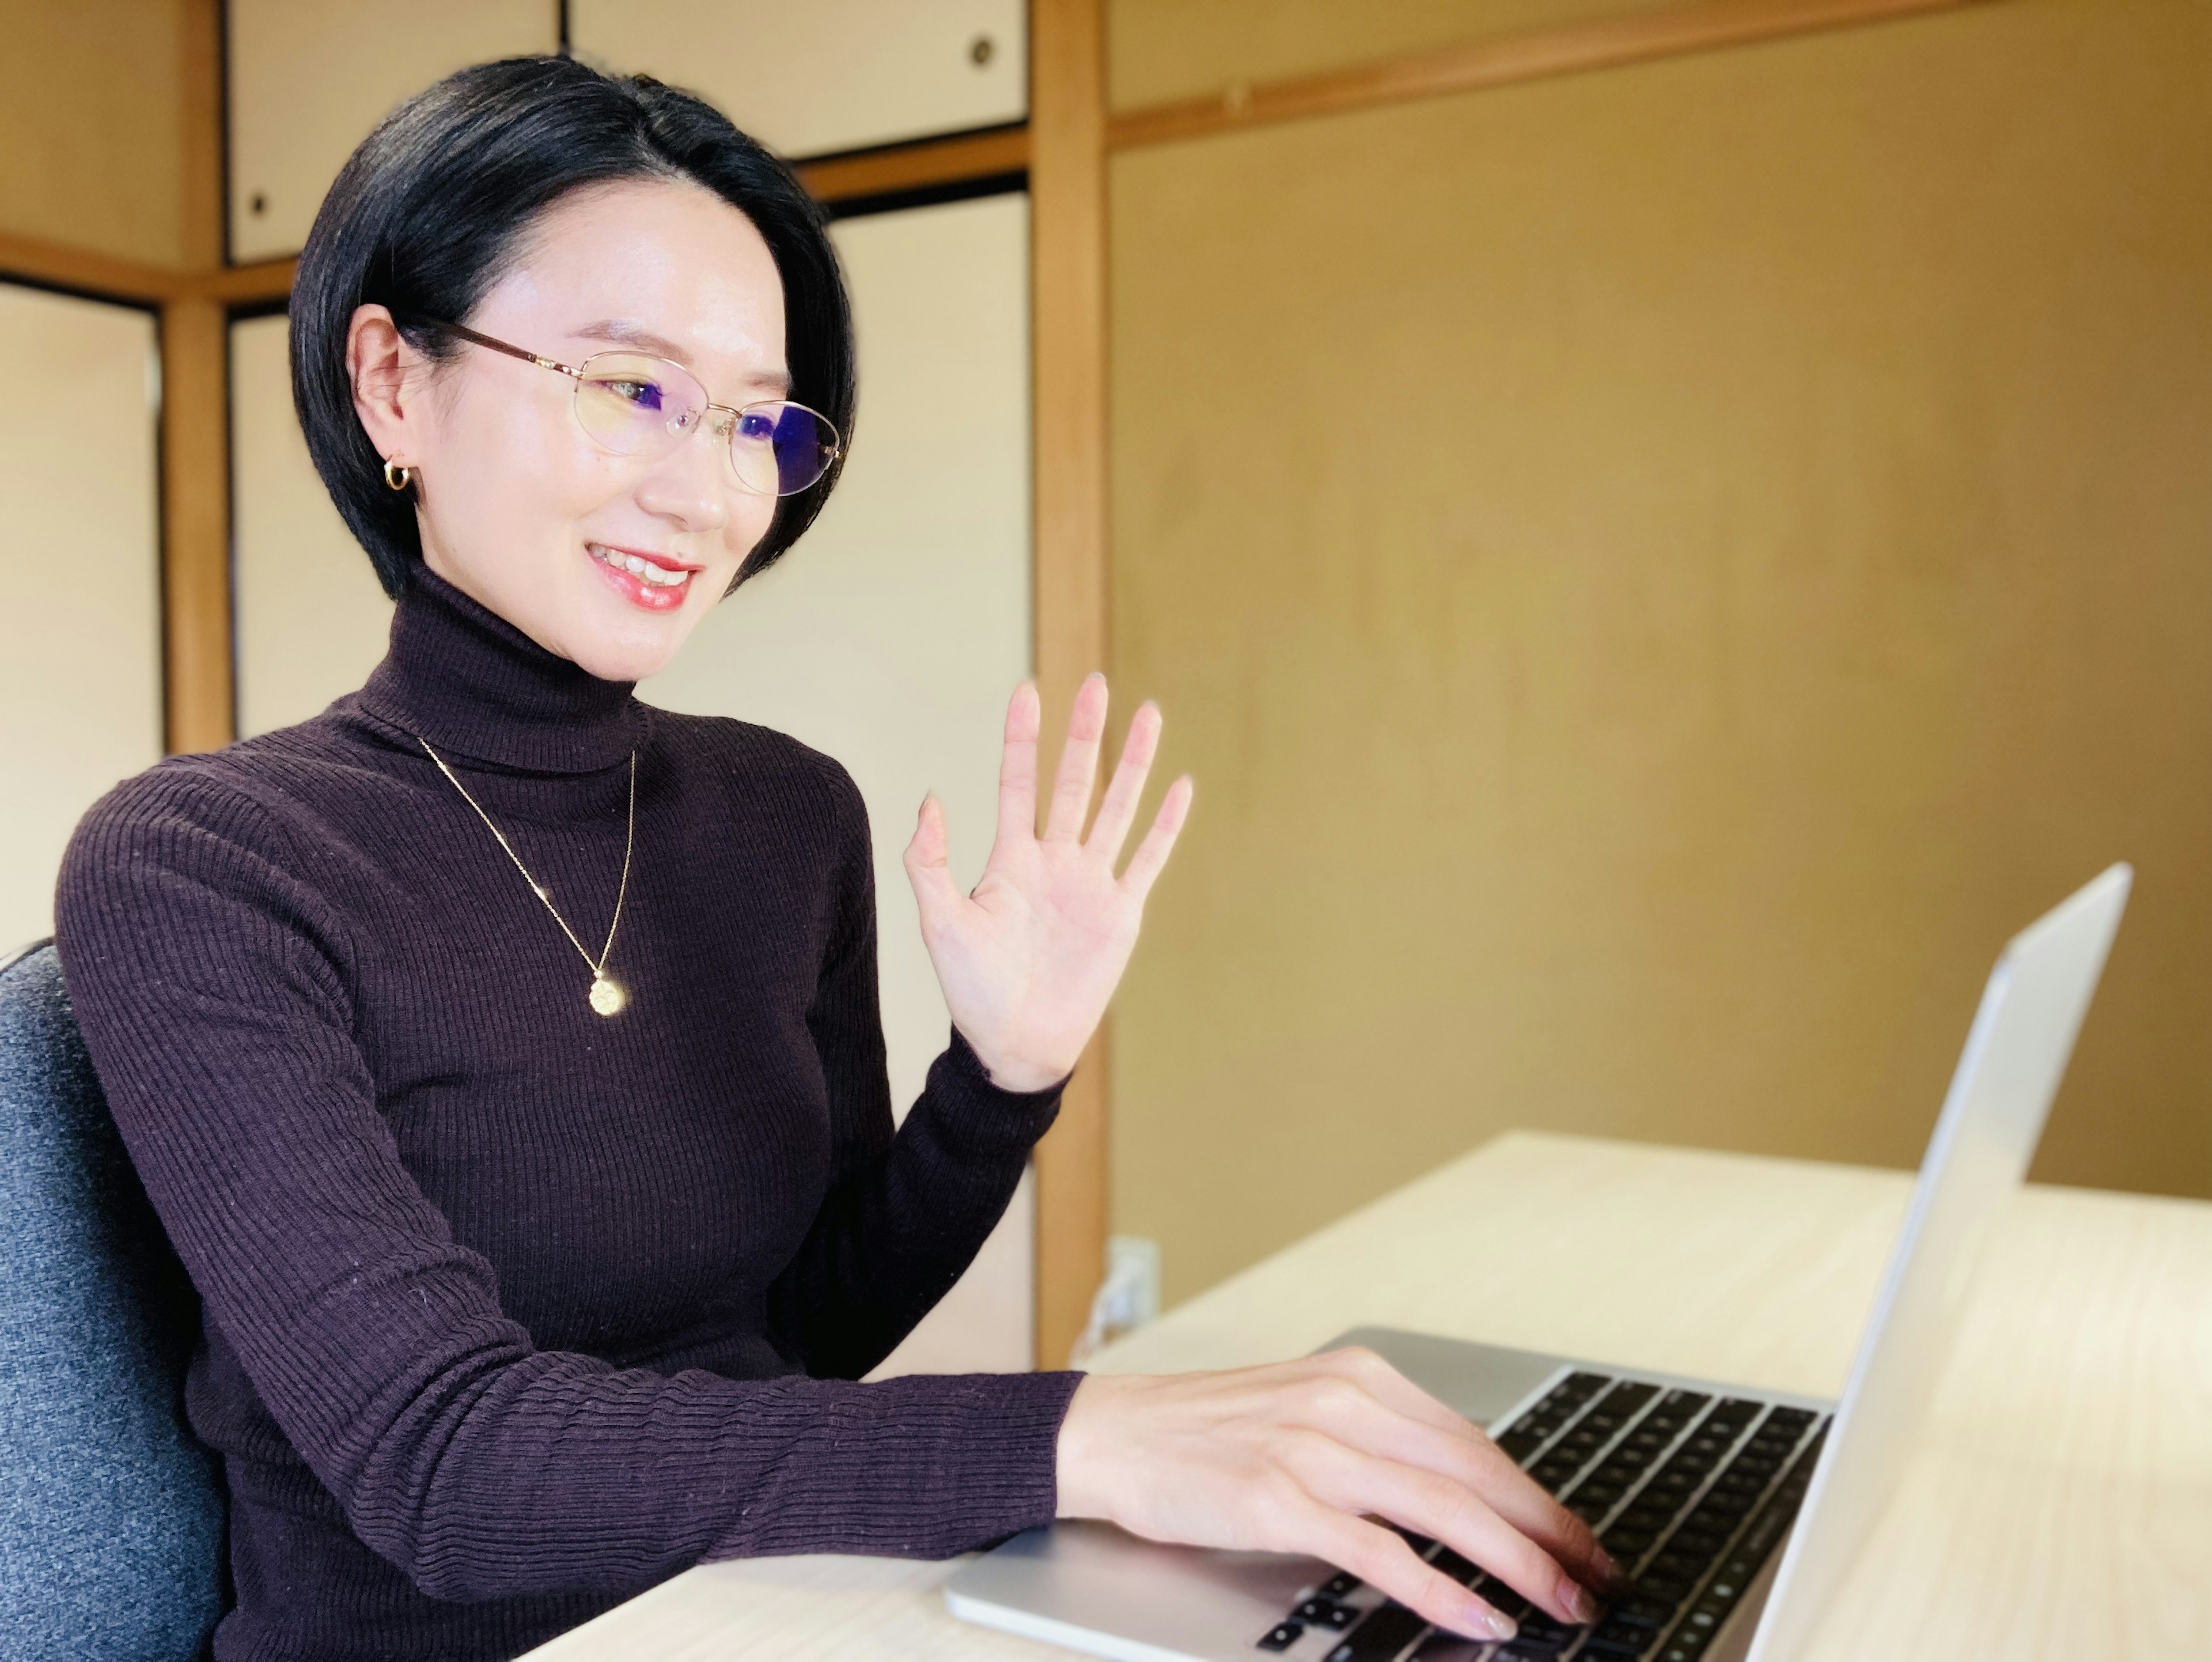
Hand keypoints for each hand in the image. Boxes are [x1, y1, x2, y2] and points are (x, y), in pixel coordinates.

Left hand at [904, 674, 1192, 1091]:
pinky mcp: (1121, 913)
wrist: (1016, 1046)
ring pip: (1117, 809)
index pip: (1017, 783)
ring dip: (1134, 763)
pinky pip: (1148, 860)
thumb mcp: (940, 924)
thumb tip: (930, 799)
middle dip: (1085, 734)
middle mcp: (1054, 862)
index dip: (1022, 738)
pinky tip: (1180, 787)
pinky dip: (1166, 825)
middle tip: (1097, 684)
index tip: (1028, 690)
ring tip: (1149, 714)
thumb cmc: (972, 991)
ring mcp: (1091, 884)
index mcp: (1010, 860)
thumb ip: (929, 863)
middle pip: (1074, 783)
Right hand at [1054, 1348, 1624, 1642]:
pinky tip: (1477, 1616)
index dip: (1538, 1495)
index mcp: (1361, 1379)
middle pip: (1476, 1473)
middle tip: (1596, 1578)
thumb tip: (1460, 1497)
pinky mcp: (1279, 1499)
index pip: (1475, 1442)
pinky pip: (1379, 1551)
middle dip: (1549, 1532)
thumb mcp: (1306, 1412)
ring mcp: (1313, 1450)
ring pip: (1444, 1508)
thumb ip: (1378, 1443)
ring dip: (1515, 1563)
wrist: (1116, 1432)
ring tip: (1560, 1604)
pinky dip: (1437, 1588)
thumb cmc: (1207, 1432)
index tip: (1580, 1536)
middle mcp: (1346, 1404)